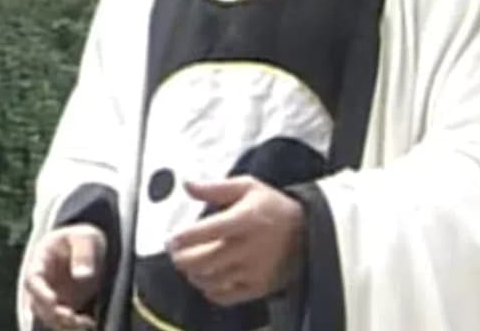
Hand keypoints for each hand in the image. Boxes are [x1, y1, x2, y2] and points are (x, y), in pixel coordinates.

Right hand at [24, 223, 106, 329]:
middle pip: (36, 303)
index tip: (53, 301)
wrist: (90, 248)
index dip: (39, 292)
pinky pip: (63, 322)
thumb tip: (82, 276)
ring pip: (48, 317)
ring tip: (85, 322)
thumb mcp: (86, 238)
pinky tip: (90, 323)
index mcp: (41, 260)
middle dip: (51, 314)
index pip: (32, 279)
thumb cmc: (83, 239)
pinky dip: (73, 326)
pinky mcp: (64, 306)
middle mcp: (42, 282)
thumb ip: (83, 254)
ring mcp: (52, 295)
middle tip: (71, 317)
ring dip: (63, 324)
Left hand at [167, 176, 303, 306]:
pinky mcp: (258, 287)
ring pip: (210, 279)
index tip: (172, 239)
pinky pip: (225, 296)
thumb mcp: (248, 187)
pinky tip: (207, 278)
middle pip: (204, 261)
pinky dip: (209, 289)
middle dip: (182, 258)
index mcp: (246, 219)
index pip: (208, 231)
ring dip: (193, 273)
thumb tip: (187, 184)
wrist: (307, 233)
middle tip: (175, 253)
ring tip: (189, 264)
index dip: (184, 237)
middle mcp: (249, 247)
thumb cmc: (273, 208)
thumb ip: (215, 187)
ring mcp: (254, 270)